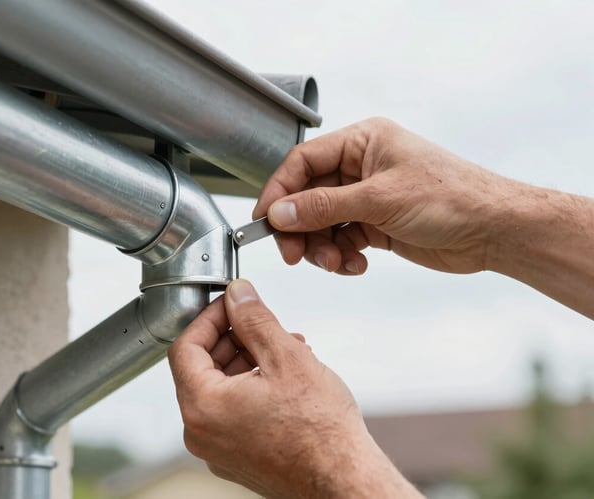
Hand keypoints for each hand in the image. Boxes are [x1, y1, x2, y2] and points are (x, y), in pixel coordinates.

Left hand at [168, 279, 421, 498]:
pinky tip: (285, 378)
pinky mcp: (237, 458)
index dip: (210, 317)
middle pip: (202, 368)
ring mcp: (218, 449)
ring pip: (221, 389)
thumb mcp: (285, 357)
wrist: (344, 481)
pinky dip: (252, 388)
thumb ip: (254, 319)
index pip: (185, 346)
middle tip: (261, 323)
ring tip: (285, 349)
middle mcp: (201, 433)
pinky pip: (233, 412)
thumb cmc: (320, 432)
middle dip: (234, 338)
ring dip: (248, 361)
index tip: (232, 304)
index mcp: (202, 406)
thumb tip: (238, 295)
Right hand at [254, 117, 510, 274]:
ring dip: (322, 247)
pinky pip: (341, 240)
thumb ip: (324, 207)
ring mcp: (367, 196)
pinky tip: (357, 265)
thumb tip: (280, 213)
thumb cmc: (451, 198)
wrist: (493, 231)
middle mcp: (360, 166)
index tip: (264, 221)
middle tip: (295, 255)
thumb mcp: (379, 199)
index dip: (279, 192)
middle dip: (300, 228)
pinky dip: (341, 256)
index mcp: (361, 142)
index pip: (303, 162)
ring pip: (322, 223)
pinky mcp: (375, 224)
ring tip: (336, 263)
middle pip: (307, 196)